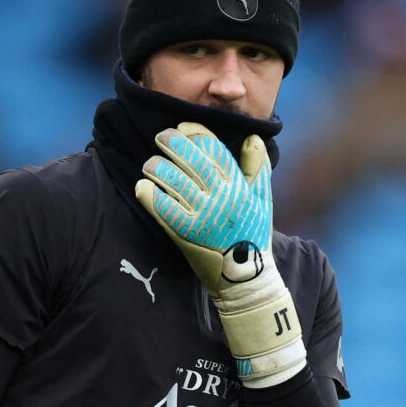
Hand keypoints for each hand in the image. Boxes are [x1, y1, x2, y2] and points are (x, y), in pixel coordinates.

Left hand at [135, 122, 305, 386]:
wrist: (247, 279)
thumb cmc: (254, 236)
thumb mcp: (263, 200)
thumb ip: (258, 168)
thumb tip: (253, 138)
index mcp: (240, 187)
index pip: (216, 151)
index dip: (198, 135)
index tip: (184, 127)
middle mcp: (223, 198)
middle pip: (194, 162)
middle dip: (174, 144)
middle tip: (160, 136)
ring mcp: (204, 215)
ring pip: (176, 183)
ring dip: (159, 168)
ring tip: (149, 163)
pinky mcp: (188, 234)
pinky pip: (165, 210)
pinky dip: (152, 196)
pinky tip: (142, 187)